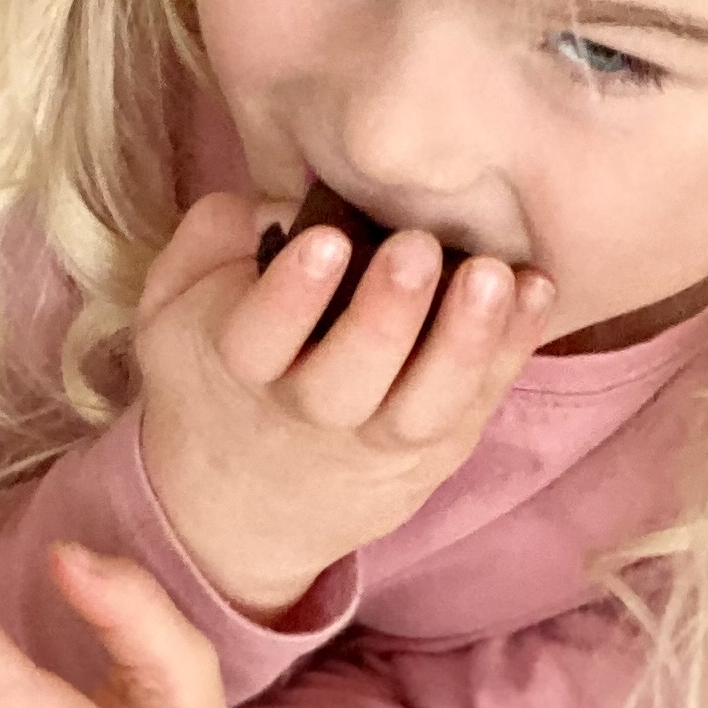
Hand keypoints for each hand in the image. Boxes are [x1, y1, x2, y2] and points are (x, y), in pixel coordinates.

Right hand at [133, 191, 553, 619]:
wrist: (239, 501)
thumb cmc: (218, 372)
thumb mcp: (174, 307)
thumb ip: (209, 245)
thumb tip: (272, 207)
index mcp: (237, 369)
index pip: (258, 340)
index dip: (291, 296)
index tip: (325, 240)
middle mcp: (307, 415)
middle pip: (345, 382)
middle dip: (385, 316)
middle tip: (417, 248)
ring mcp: (378, 442)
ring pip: (421, 406)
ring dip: (463, 343)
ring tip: (493, 276)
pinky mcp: (435, 450)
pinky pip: (476, 405)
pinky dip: (510, 352)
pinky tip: (533, 290)